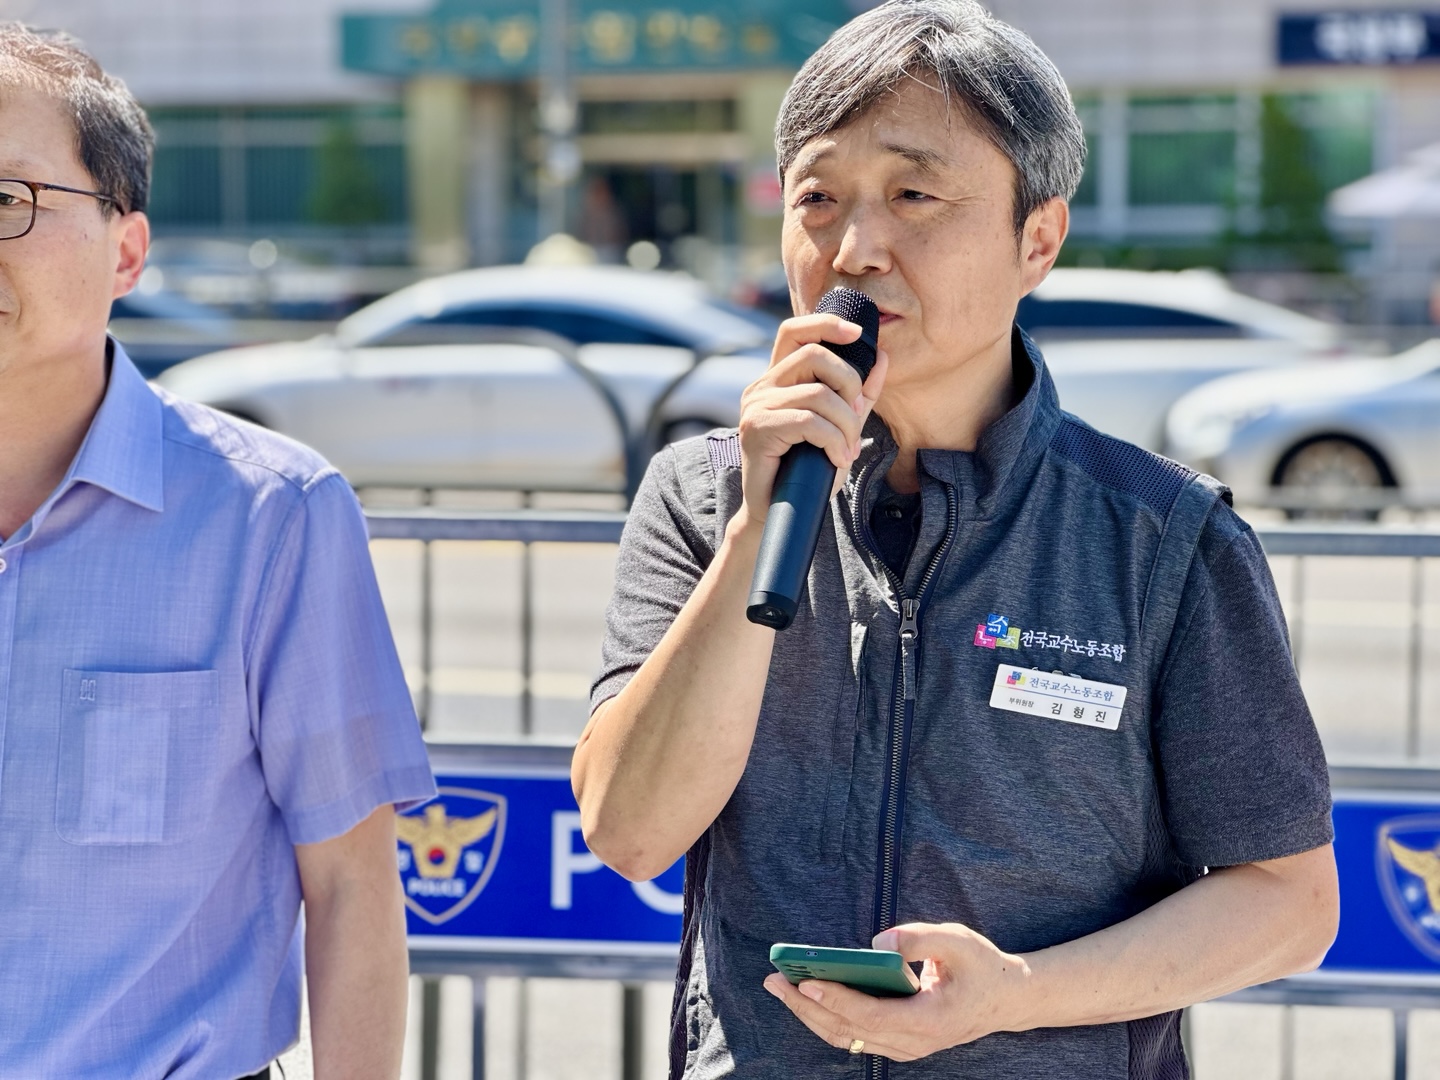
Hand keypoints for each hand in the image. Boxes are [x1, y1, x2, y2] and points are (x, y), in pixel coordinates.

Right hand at [736, 313, 887, 525]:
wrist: (777, 512)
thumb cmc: (806, 470)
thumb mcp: (841, 426)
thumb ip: (858, 394)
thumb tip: (883, 356)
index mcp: (777, 380)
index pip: (794, 330)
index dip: (826, 323)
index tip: (857, 333)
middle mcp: (761, 387)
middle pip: (814, 355)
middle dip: (849, 384)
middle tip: (857, 419)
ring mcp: (755, 407)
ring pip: (818, 393)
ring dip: (846, 425)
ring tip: (848, 450)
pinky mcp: (756, 429)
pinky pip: (809, 422)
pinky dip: (834, 442)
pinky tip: (837, 459)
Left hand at [762, 922, 1030, 1061]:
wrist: (1005, 999)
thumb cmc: (981, 966)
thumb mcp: (958, 941)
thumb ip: (920, 938)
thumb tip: (878, 942)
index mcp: (930, 1021)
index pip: (872, 1016)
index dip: (836, 1000)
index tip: (805, 983)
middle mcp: (913, 1042)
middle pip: (849, 1030)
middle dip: (806, 1006)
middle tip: (774, 980)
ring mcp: (904, 1047)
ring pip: (846, 1036)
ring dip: (809, 1014)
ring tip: (778, 986)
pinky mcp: (897, 1041)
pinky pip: (853, 1033)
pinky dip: (825, 1016)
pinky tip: (803, 995)